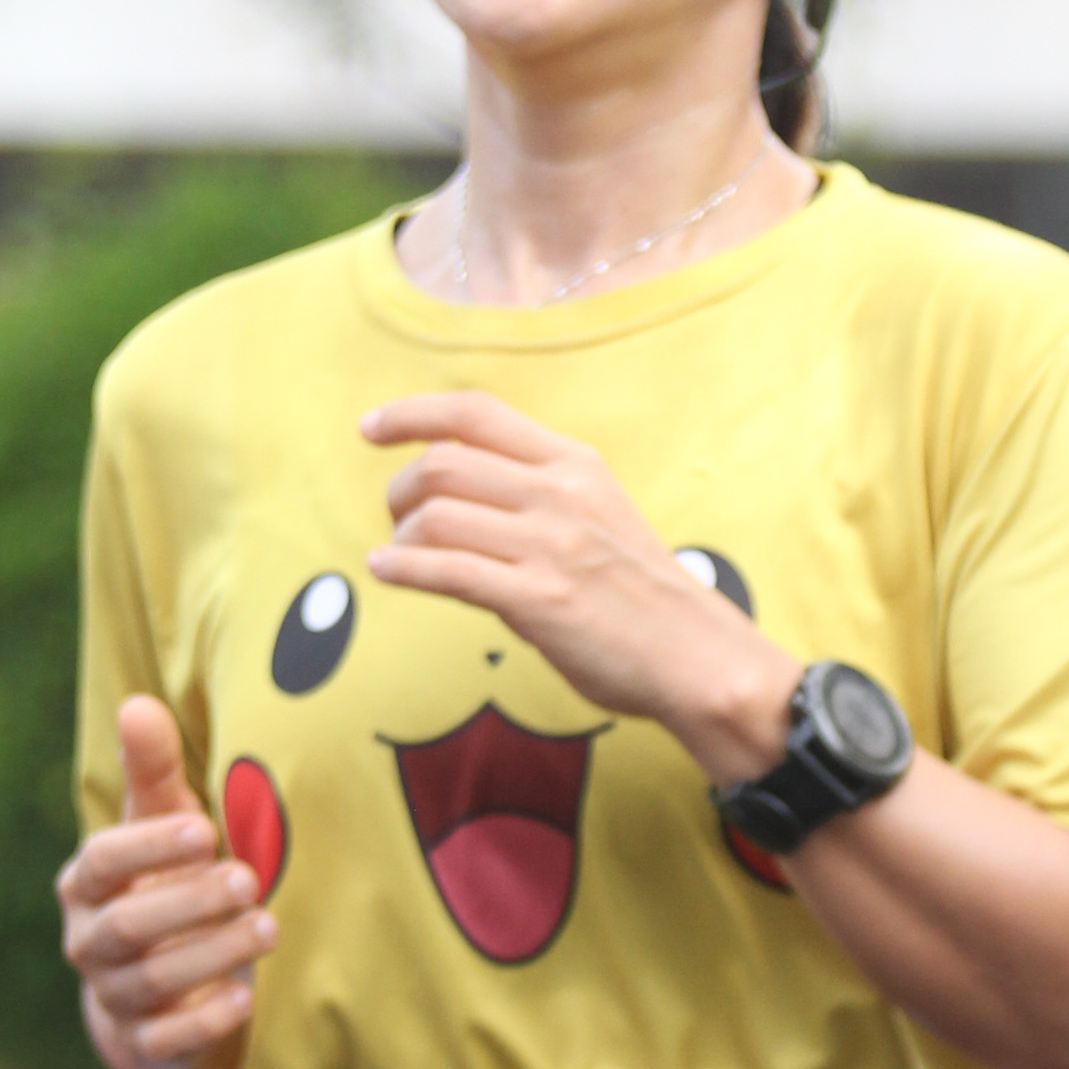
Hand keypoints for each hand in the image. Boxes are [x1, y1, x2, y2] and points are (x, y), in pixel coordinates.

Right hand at [55, 697, 273, 1068]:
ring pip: (149, 983)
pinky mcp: (148, 1050)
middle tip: (250, 879)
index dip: (148, 848)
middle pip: (126, 927)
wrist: (165, 998)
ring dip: (209, 955)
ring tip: (268, 928)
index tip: (204, 830)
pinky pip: (165, 1042)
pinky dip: (202, 1024)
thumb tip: (137, 704)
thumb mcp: (166, 828)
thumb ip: (153, 772)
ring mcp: (117, 1001)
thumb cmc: (169, 888)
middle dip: (188, 903)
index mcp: (88, 886)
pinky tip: (245, 1001)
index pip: (102, 863)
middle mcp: (92, 944)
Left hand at [360, 390, 796, 780]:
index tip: (370, 427)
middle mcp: (560, 493)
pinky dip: (401, 568)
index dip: (412, 413)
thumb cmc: (641, 592)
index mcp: (574, 463)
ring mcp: (550, 546)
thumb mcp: (600, 514)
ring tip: (398, 553)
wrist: (698, 655)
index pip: (476, 413)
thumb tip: (458, 497)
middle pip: (443, 463)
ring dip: (399, 534)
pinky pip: (447, 570)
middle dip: (399, 489)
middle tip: (395, 518)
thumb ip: (537, 496)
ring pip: (436, 515)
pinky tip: (385, 570)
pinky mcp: (539, 601)